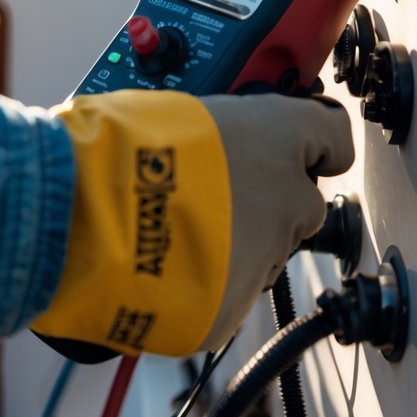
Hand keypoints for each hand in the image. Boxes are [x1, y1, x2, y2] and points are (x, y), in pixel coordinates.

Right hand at [31, 90, 353, 357]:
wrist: (82, 210)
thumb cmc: (121, 148)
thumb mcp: (181, 107)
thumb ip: (223, 131)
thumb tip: (218, 139)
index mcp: (278, 134)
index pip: (334, 135)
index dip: (316, 144)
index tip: (306, 150)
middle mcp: (287, 196)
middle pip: (300, 202)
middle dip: (267, 201)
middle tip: (216, 195)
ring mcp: (265, 257)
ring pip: (265, 251)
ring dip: (236, 243)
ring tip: (175, 228)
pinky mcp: (233, 309)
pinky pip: (229, 295)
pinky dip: (205, 286)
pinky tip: (165, 265)